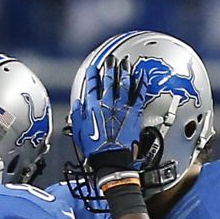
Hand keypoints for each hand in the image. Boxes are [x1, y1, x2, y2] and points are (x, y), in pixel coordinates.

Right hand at [69, 56, 150, 178]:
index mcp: (92, 106)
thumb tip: (78, 103)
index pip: (92, 85)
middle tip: (112, 59)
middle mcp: (107, 103)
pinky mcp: (134, 113)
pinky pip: (138, 95)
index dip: (92, 75)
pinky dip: (140, 84)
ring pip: (124, 84)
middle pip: (109, 81)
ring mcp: (122, 107)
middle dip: (110, 68)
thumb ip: (78, 114)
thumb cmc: (95, 149)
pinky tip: (141, 77)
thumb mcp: (79, 131)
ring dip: (125, 72)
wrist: (112, 159)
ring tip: (126, 64)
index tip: (93, 68)